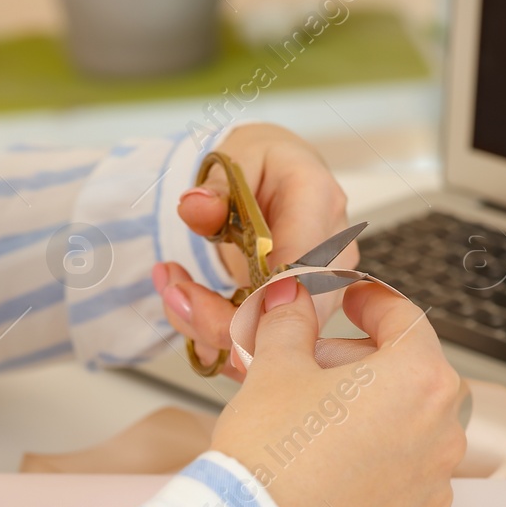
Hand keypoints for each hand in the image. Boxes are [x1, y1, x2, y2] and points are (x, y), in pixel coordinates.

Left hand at [153, 124, 355, 379]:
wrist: (280, 176)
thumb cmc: (263, 166)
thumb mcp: (233, 159)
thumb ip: (215, 188)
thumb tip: (196, 206)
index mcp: (319, 200)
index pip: (301, 266)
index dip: (254, 298)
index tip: (194, 297)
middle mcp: (334, 253)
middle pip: (289, 316)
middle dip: (219, 320)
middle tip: (171, 291)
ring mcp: (325, 289)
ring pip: (276, 341)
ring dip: (211, 332)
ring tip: (173, 292)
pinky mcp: (306, 314)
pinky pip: (265, 347)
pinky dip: (219, 343)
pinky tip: (191, 312)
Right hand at [211, 276, 464, 506]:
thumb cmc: (266, 457)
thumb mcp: (273, 369)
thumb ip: (291, 323)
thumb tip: (293, 298)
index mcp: (418, 380)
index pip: (406, 320)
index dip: (372, 303)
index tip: (349, 302)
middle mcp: (442, 436)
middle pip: (412, 381)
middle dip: (365, 368)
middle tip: (314, 369)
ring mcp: (433, 492)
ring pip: (409, 439)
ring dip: (373, 425)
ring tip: (316, 431)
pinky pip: (400, 493)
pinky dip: (372, 478)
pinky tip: (326, 481)